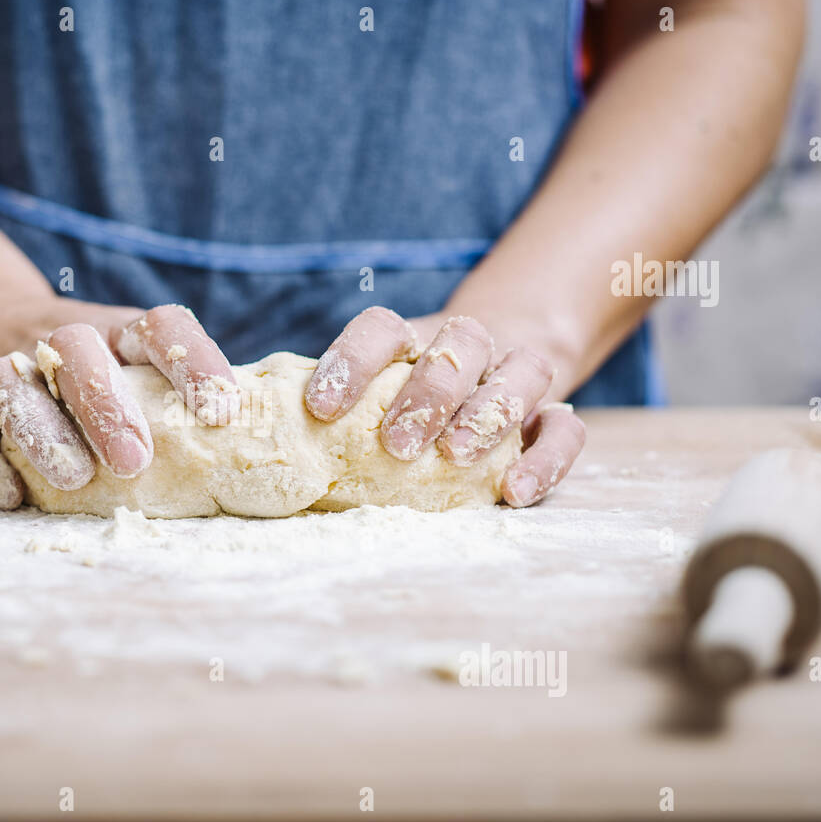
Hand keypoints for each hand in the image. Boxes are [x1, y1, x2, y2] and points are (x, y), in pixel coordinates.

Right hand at [0, 304, 238, 502]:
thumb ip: (187, 409)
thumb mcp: (145, 375)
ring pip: (12, 382)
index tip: (221, 409)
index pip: (161, 327)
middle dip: (106, 405)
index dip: (192, 361)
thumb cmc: (105, 378)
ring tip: (75, 479)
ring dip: (42, 430)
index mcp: (121, 332)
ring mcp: (10, 366)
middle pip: (77, 350)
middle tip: (135, 462)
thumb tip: (268, 460)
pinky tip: (10, 495)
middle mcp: (63, 338)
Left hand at [304, 307, 584, 506]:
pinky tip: (514, 492)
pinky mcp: (553, 422)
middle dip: (428, 392)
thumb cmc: (400, 412)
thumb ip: (328, 420)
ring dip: (488, 412)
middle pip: (461, 342)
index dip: (352, 360)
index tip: (319, 407)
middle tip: (396, 443)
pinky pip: (565, 432)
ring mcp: (517, 380)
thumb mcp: (365, 406)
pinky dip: (545, 460)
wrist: (483, 390)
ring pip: (523, 371)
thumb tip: (255, 441)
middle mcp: (469, 349)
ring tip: (454, 458)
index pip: (383, 328)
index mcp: (412, 340)